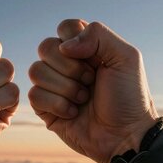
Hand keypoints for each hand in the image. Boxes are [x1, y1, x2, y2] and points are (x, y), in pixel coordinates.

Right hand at [28, 20, 157, 162]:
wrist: (125, 135)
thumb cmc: (129, 97)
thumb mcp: (126, 57)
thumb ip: (98, 35)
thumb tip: (63, 46)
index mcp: (86, 48)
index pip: (65, 27)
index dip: (75, 40)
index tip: (94, 59)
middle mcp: (67, 64)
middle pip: (45, 47)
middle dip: (70, 67)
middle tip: (91, 81)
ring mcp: (54, 85)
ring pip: (36, 71)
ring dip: (65, 87)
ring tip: (83, 99)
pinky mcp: (45, 108)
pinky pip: (34, 95)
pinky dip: (57, 105)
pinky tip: (73, 113)